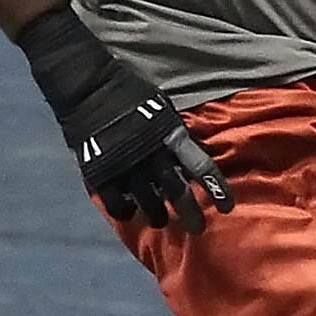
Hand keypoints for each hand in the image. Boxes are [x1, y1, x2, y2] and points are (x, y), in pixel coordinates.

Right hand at [71, 84, 232, 229]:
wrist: (89, 87)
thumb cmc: (129, 91)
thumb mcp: (162, 106)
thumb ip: (175, 131)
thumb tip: (191, 151)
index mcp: (171, 136)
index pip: (202, 166)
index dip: (217, 189)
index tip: (226, 206)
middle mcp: (153, 156)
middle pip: (178, 193)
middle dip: (190, 214)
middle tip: (197, 228)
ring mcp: (128, 168)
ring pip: (149, 204)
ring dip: (158, 216)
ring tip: (160, 220)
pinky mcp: (103, 175)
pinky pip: (118, 205)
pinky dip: (125, 212)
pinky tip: (129, 212)